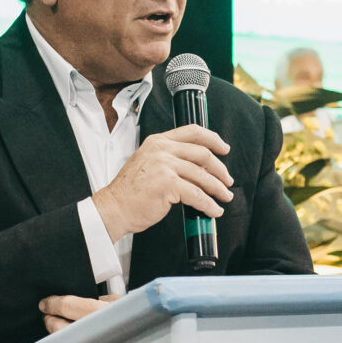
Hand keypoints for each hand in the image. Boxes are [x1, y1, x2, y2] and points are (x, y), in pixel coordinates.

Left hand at [39, 293, 120, 334]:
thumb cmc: (144, 320)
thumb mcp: (124, 302)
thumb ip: (103, 301)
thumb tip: (86, 302)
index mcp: (103, 313)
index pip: (68, 306)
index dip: (53, 304)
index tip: (45, 304)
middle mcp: (96, 332)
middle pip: (61, 328)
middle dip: (50, 321)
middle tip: (48, 315)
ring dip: (57, 335)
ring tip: (57, 328)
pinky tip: (70, 342)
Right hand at [92, 125, 232, 240]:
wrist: (114, 207)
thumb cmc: (130, 191)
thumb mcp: (148, 163)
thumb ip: (168, 159)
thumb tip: (197, 167)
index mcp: (158, 142)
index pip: (192, 132)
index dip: (213, 139)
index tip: (224, 148)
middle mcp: (162, 150)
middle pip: (203, 154)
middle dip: (220, 169)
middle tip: (227, 181)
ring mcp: (165, 166)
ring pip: (202, 176)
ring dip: (218, 189)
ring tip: (224, 197)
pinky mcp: (169, 185)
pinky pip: (197, 195)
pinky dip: (209, 205)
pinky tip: (213, 210)